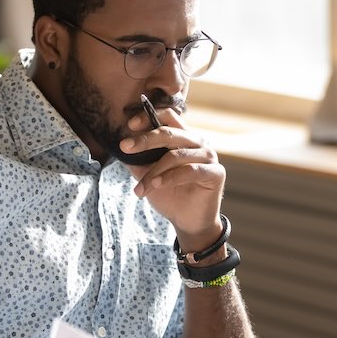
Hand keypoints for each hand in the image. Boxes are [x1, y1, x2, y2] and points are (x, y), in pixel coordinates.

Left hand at [120, 107, 225, 248]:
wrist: (187, 221)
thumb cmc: (169, 194)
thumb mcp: (148, 175)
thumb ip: (138, 160)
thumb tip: (121, 147)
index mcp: (183, 137)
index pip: (169, 117)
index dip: (149, 116)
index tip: (130, 125)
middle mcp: (197, 142)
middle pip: (170, 133)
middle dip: (145, 140)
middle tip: (125, 147)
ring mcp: (208, 156)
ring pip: (176, 155)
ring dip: (154, 171)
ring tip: (141, 187)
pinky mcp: (215, 173)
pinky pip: (190, 171)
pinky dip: (170, 178)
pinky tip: (156, 184)